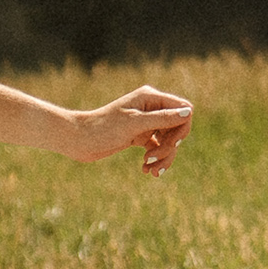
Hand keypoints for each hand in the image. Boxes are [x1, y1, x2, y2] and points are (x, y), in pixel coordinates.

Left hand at [72, 83, 193, 174]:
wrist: (78, 140)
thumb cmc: (103, 128)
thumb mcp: (135, 124)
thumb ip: (162, 118)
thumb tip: (189, 112)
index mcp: (150, 97)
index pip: (183, 109)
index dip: (182, 127)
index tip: (172, 143)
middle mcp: (150, 107)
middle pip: (177, 127)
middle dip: (170, 146)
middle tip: (155, 158)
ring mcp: (146, 122)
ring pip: (168, 140)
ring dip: (164, 156)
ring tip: (151, 170)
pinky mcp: (139, 136)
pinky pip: (157, 148)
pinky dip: (155, 159)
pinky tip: (146, 170)